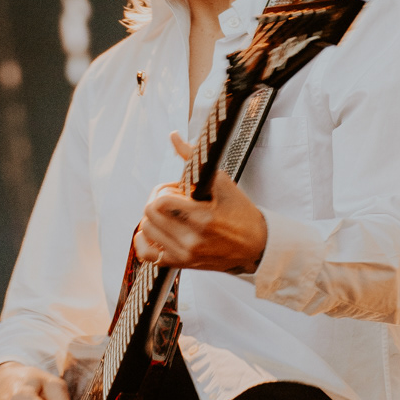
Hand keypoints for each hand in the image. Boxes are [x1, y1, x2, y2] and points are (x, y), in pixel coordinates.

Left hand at [134, 132, 266, 273]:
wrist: (255, 245)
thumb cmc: (240, 213)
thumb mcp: (222, 183)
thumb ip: (193, 159)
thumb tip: (174, 136)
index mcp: (203, 219)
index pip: (161, 201)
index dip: (166, 189)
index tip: (180, 190)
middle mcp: (191, 240)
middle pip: (149, 214)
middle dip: (158, 200)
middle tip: (174, 199)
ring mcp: (185, 255)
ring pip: (146, 230)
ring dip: (154, 217)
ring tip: (170, 213)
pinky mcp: (181, 263)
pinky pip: (146, 254)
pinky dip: (144, 239)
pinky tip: (156, 230)